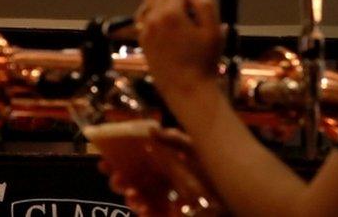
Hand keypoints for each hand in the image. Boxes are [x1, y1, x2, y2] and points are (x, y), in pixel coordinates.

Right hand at [99, 127, 225, 216]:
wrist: (235, 195)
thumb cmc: (217, 168)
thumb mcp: (196, 147)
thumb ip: (174, 139)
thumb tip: (150, 128)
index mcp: (164, 162)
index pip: (134, 161)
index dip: (116, 161)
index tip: (102, 160)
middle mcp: (162, 181)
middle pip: (132, 181)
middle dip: (119, 179)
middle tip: (115, 177)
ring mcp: (165, 200)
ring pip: (138, 200)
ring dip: (130, 197)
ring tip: (131, 194)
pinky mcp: (169, 213)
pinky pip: (152, 213)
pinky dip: (144, 212)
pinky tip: (143, 209)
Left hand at [135, 0, 221, 96]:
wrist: (186, 89)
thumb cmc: (203, 61)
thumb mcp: (214, 31)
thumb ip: (205, 5)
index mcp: (171, 13)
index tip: (198, 10)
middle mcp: (153, 17)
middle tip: (191, 17)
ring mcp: (145, 29)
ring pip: (152, 2)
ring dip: (164, 5)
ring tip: (178, 21)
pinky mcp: (142, 39)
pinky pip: (145, 17)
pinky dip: (154, 16)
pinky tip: (166, 28)